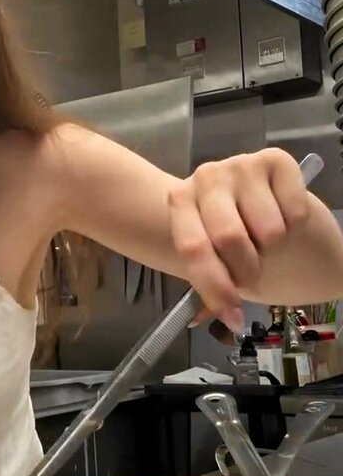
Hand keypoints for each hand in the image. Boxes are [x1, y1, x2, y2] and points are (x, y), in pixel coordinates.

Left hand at [168, 148, 309, 330]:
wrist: (276, 225)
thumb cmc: (242, 247)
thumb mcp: (220, 266)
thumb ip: (216, 284)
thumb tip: (228, 318)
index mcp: (180, 203)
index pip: (193, 247)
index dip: (214, 285)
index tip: (232, 315)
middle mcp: (205, 177)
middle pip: (228, 237)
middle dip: (247, 270)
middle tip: (253, 275)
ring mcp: (239, 163)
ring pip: (268, 230)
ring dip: (273, 247)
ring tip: (267, 240)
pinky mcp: (276, 158)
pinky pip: (294, 211)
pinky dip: (295, 224)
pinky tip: (286, 216)